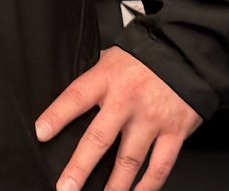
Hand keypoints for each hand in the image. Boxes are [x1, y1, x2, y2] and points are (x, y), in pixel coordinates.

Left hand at [35, 47, 201, 190]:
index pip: (76, 97)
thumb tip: (73, 99)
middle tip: (66, 187)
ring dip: (114, 186)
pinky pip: (160, 165)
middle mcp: (127, 101)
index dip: (57, 115)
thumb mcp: (113, 57)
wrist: (187, 51)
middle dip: (80, 167)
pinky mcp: (174, 132)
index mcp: (108, 79)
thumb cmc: (147, 56)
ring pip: (129, 160)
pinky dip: (148, 185)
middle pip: (99, 138)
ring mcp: (151, 119)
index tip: (42, 133)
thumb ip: (95, 79)